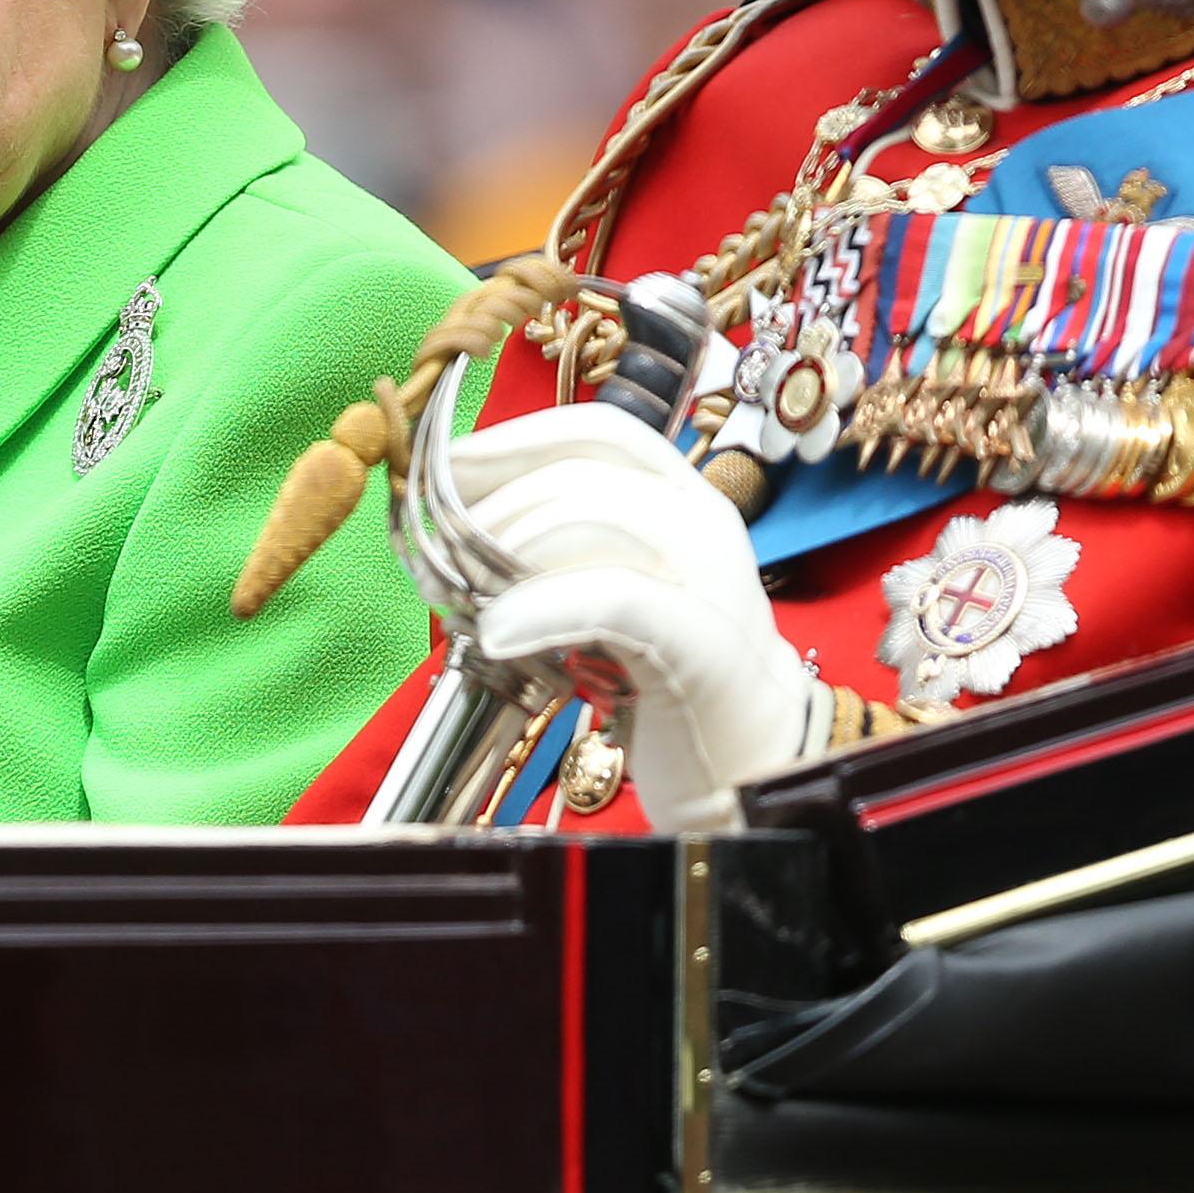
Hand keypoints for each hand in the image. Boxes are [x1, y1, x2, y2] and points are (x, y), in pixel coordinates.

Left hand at [453, 404, 818, 830]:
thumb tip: (464, 518)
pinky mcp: (703, 643)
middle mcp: (704, 521)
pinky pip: (611, 598)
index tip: (446, 468)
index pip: (597, 430)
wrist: (753, 762)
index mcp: (684, 496)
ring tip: (463, 597)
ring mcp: (711, 578)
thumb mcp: (615, 590)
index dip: (515, 439)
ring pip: (593, 519)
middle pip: (580, 474)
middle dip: (493, 506)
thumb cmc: (669, 677)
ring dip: (506, 550)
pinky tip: (495, 633)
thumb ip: (566, 546)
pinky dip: (539, 608)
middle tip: (440, 552)